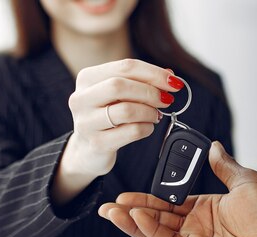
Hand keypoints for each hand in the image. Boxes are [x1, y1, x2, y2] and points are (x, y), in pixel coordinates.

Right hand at [52, 59, 183, 205]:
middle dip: (150, 92)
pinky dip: (146, 128)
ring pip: (127, 110)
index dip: (154, 73)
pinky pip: (131, 131)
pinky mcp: (97, 143)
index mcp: (87, 78)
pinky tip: (147, 127)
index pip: (125, 67)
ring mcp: (87, 122)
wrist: (87, 149)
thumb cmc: (106, 116)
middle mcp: (81, 98)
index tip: (174, 82)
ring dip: (149, 112)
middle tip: (166, 100)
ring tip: (155, 115)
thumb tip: (170, 76)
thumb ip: (142, 81)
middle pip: (120, 86)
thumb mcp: (119, 94)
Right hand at [98, 142, 256, 236]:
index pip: (170, 201)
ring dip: (134, 222)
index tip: (127, 192)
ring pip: (158, 232)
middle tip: (109, 204)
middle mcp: (198, 226)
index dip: (148, 197)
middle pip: (158, 217)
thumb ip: (224, 167)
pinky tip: (136, 218)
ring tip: (111, 213)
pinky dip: (151, 231)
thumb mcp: (247, 182)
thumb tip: (213, 146)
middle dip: (132, 211)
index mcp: (207, 207)